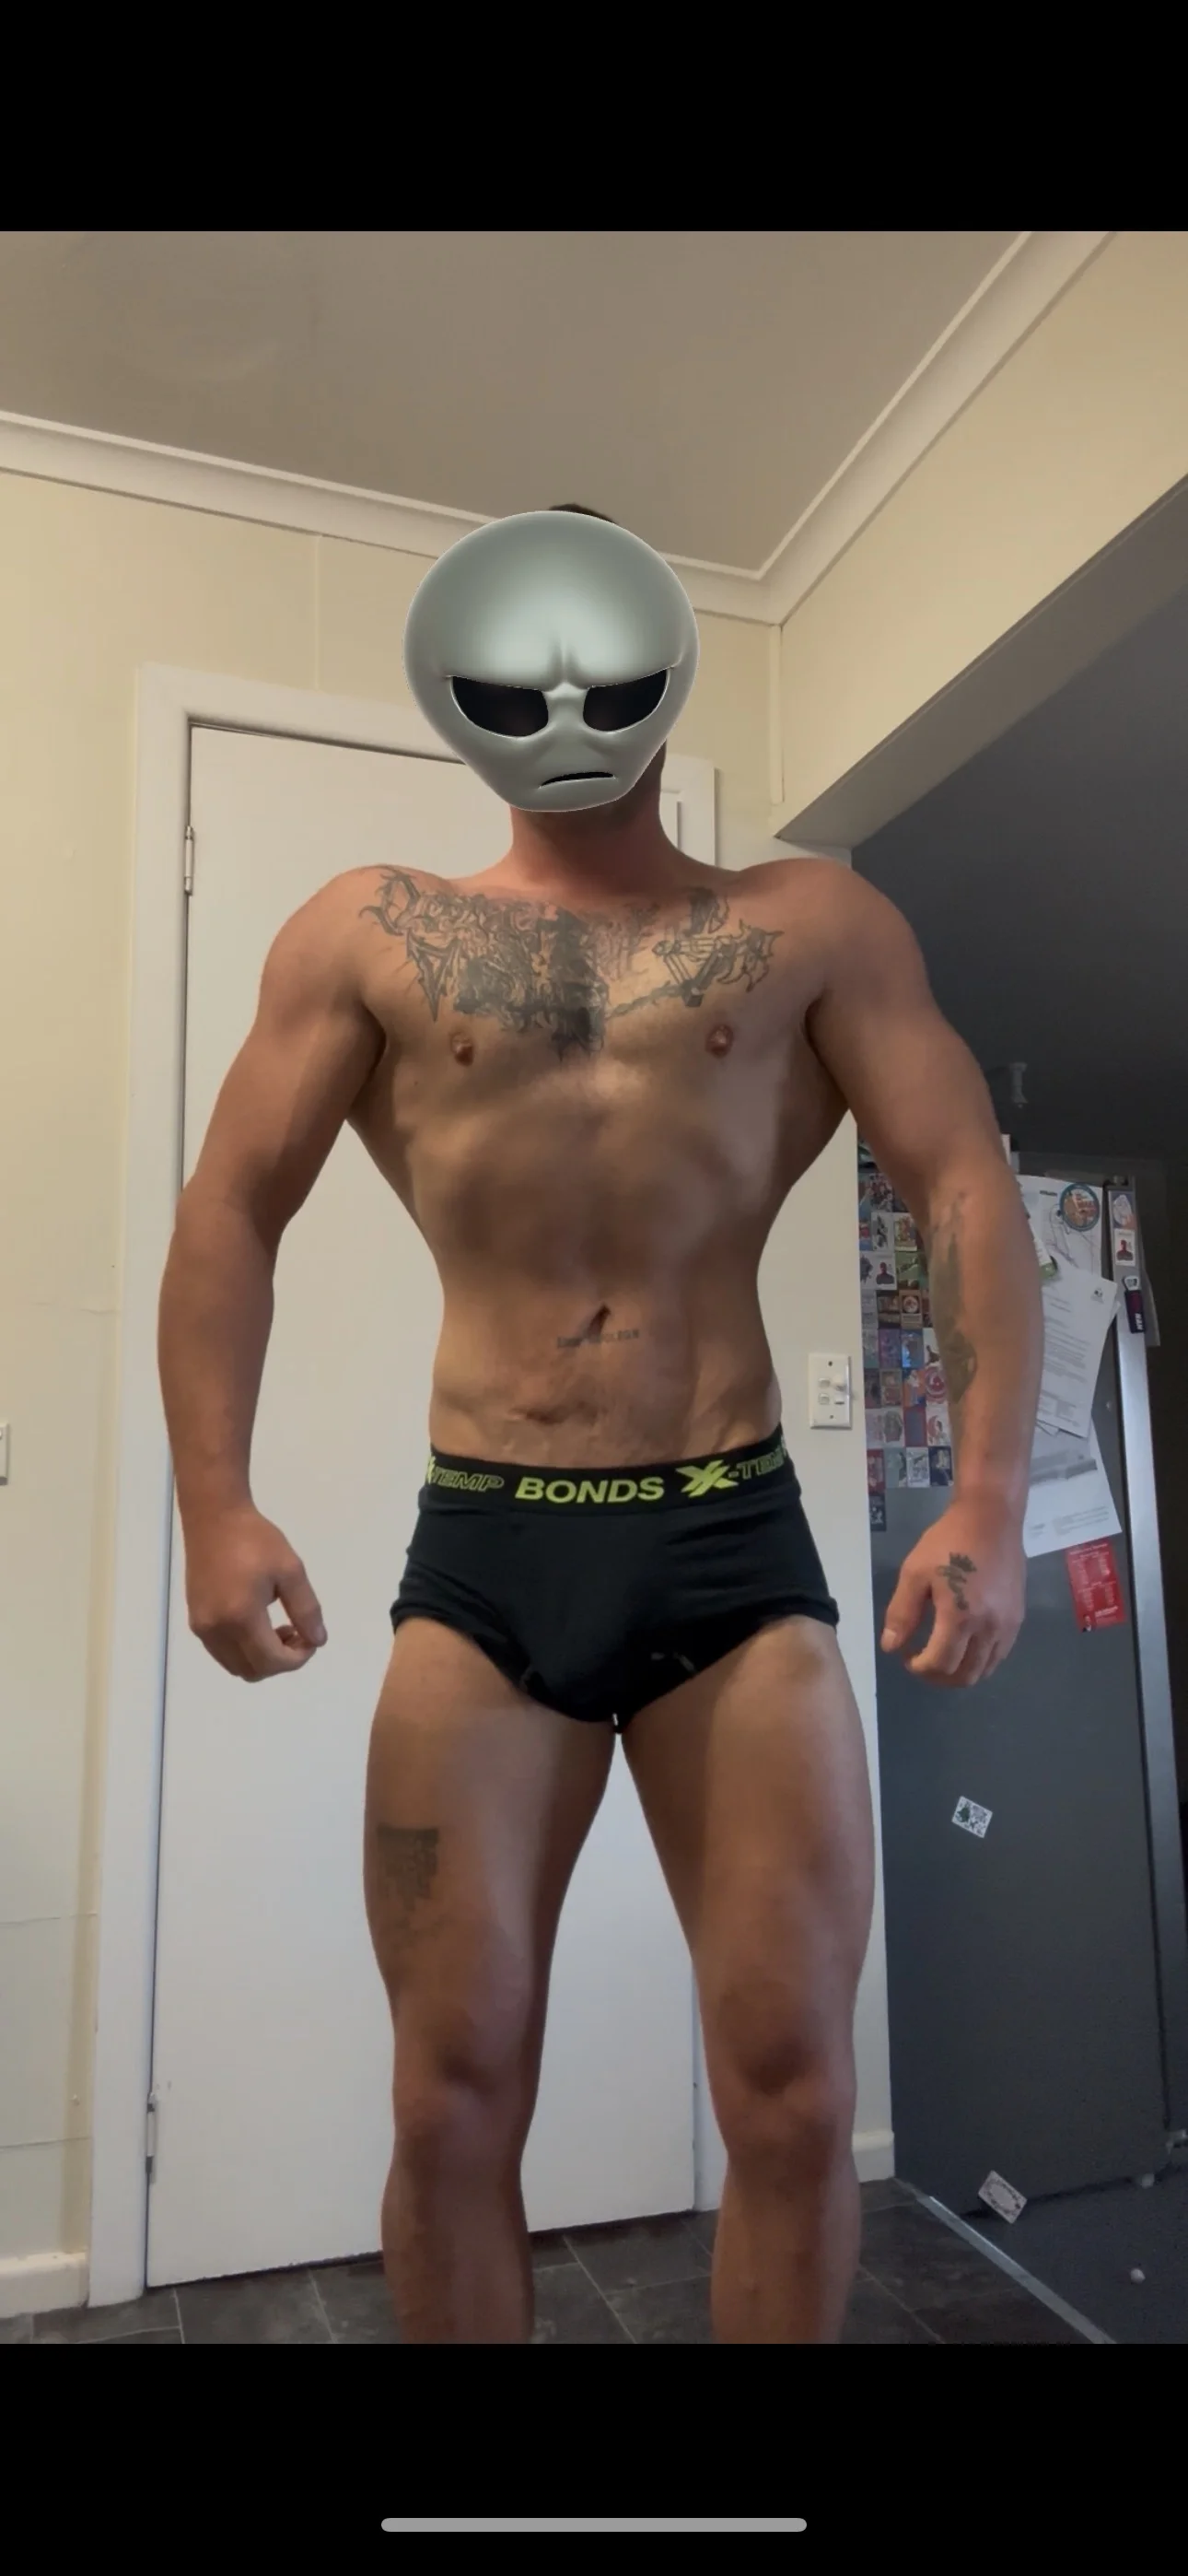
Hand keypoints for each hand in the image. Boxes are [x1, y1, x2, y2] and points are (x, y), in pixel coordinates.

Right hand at [185, 1505, 327, 1681]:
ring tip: (278, 1628)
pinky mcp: (196, 1620)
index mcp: (241, 1617)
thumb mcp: (291, 1570)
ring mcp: (202, 1627)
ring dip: (262, 1658)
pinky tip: (257, 1623)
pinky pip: (222, 1653)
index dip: (298, 1658)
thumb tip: (317, 1641)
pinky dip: (244, 1650)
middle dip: (281, 1661)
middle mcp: (216, 1630)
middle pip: (253, 1671)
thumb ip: (306, 1609)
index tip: (310, 1637)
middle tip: (297, 1633)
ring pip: (236, 1666)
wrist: (214, 1518)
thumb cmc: (255, 1539)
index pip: (272, 1661)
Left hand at [881, 1498, 1024, 1687]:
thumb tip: (891, 1647)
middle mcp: (989, 1628)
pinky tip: (964, 1643)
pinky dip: (980, 1660)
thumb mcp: (915, 1572)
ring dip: (961, 1672)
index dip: (919, 1669)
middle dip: (939, 1677)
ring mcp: (1008, 1625)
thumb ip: (902, 1613)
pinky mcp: (1018, 1617)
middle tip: (922, 1662)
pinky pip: (999, 1654)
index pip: (940, 1664)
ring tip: (942, 1655)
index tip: (906, 1656)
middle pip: (965, 1675)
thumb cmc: (949, 1541)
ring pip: (985, 1669)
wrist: (991, 1518)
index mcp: (961, 1617)